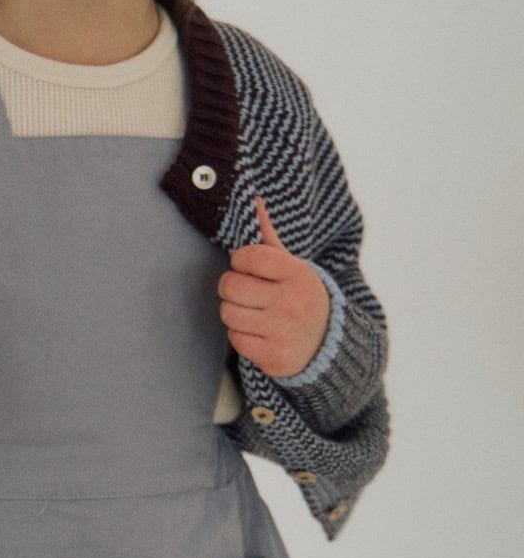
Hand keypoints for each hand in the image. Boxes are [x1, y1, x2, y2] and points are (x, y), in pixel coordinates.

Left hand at [217, 195, 331, 378]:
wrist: (328, 343)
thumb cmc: (300, 296)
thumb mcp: (292, 265)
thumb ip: (268, 237)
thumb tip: (253, 201)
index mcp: (297, 274)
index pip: (248, 256)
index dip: (240, 261)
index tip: (249, 267)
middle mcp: (291, 302)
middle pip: (231, 286)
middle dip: (232, 287)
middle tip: (247, 292)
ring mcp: (283, 331)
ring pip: (228, 313)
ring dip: (235, 312)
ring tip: (254, 312)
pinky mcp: (274, 357)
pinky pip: (235, 339)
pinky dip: (241, 335)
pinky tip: (259, 332)